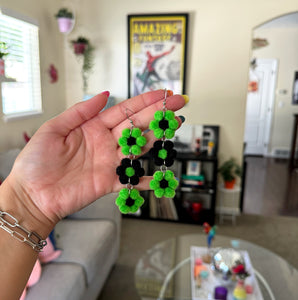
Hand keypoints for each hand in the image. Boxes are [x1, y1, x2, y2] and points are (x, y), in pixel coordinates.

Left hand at [6, 90, 184, 228]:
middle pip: (137, 125)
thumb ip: (79, 112)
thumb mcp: (53, 129)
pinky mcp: (109, 182)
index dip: (144, 102)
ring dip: (157, 138)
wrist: (32, 194)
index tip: (162, 94)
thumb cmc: (37, 162)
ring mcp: (109, 162)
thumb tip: (103, 94)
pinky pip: (132, 180)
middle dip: (158, 114)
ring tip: (174, 126)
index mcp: (93, 127)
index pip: (124, 110)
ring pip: (139, 147)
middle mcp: (105, 143)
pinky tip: (160, 176)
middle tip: (178, 105)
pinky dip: (146, 180)